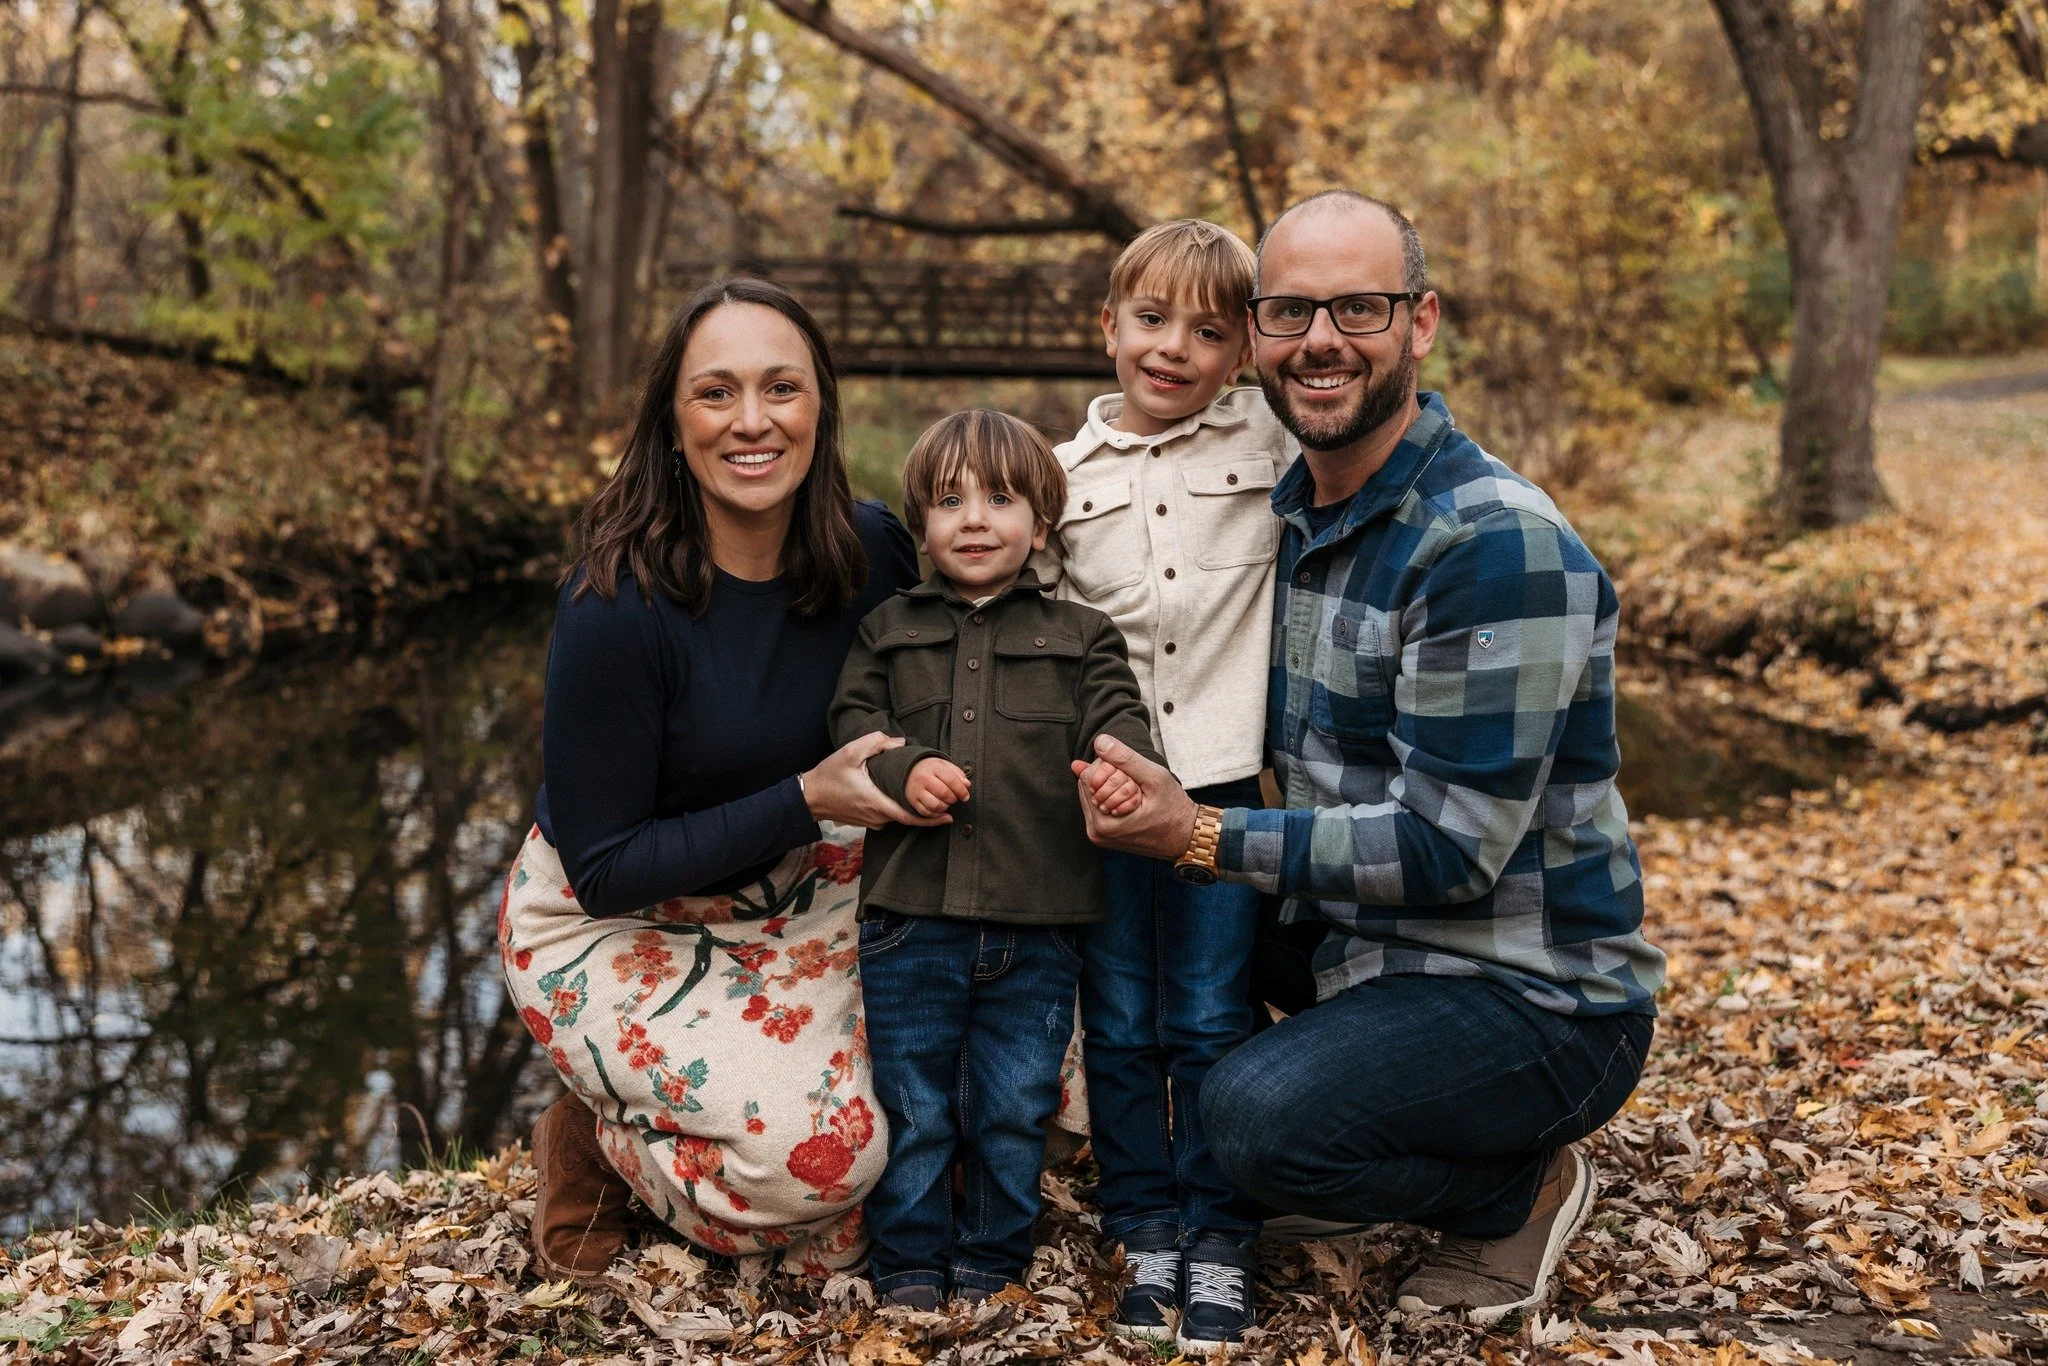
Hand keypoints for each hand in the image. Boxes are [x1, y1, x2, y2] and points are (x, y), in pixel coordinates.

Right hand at [802, 733, 948, 828]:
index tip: (948, 817)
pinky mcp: (867, 821)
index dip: (932, 819)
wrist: (809, 796)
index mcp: (876, 802)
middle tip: (946, 802)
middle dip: (928, 811)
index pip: (910, 816)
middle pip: (908, 817)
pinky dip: (899, 807)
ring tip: (926, 795)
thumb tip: (901, 742)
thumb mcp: (851, 752)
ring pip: (898, 816)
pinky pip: (889, 815)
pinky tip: (902, 795)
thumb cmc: (829, 775)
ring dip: (911, 807)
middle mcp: (877, 816)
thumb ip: (877, 743)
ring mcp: (872, 821)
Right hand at [904, 756, 971, 816]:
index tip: (966, 796)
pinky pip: (927, 813)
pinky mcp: (913, 801)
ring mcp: (916, 790)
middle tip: (954, 798)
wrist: (909, 769)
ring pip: (936, 805)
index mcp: (934, 767)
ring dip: (945, 807)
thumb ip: (958, 774)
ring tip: (946, 802)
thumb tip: (967, 785)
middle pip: (944, 793)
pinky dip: (936, 814)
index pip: (952, 780)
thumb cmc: (932, 769)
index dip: (962, 790)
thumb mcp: (945, 765)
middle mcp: (923, 778)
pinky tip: (940, 809)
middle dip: (953, 799)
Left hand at [1070, 734, 1198, 859]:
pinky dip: (1110, 796)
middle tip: (1135, 786)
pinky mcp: (1104, 836)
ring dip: (1108, 787)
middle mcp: (1096, 833)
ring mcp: (1099, 836)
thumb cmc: (1174, 809)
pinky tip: (1129, 801)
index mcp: (1104, 823)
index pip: (1087, 778)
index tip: (1132, 776)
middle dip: (1107, 778)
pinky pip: (1097, 806)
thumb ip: (1125, 758)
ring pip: (1091, 794)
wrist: (1186, 836)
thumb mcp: (1153, 777)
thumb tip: (1100, 741)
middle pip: (1086, 787)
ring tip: (1135, 795)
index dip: (1108, 767)